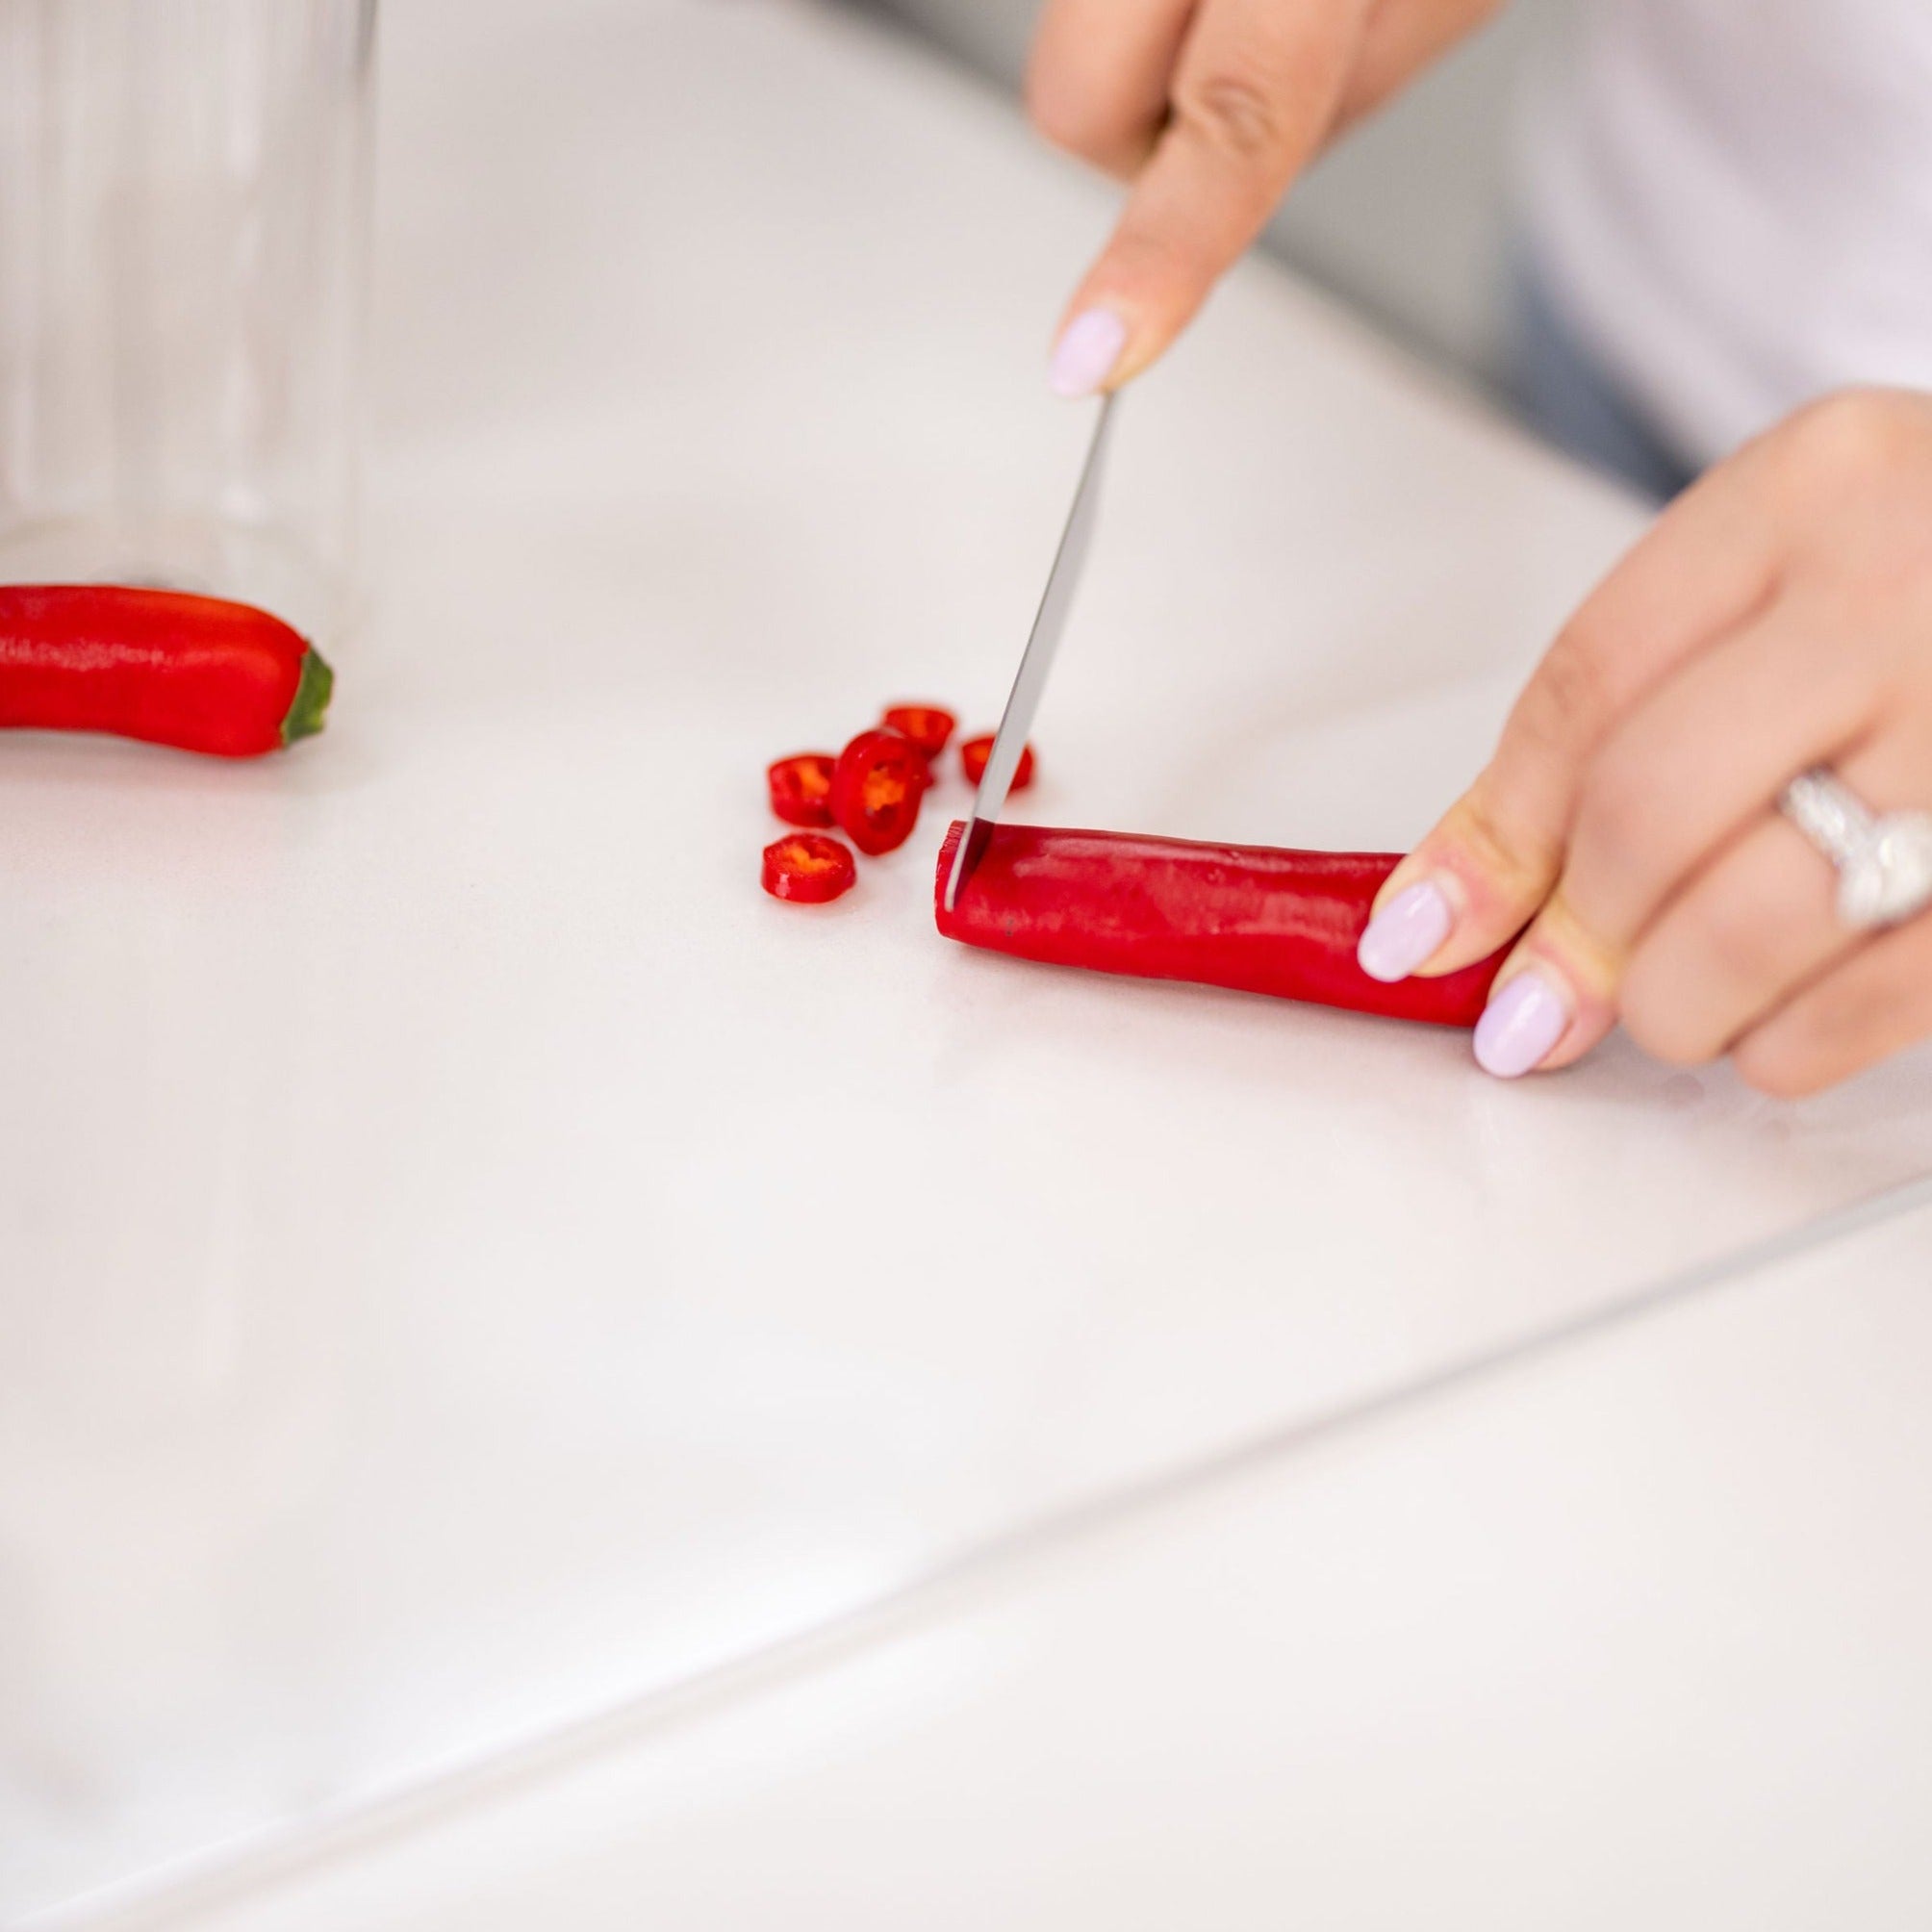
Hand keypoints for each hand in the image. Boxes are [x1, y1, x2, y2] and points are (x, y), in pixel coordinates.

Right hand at [1027, 0, 1501, 395]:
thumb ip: (1330, 102)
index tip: (1091, 361)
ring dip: (1149, 53)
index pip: (1229, 118)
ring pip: (1069, 41)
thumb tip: (1211, 195)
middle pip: (1072, 101)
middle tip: (1236, 76)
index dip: (1159, 254)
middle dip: (1137, 138)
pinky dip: (1147, 5)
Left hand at [1355, 387, 1931, 1095]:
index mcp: (1809, 492)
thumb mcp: (1767, 582)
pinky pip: (1877, 997)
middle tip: (1546, 994)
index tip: (1420, 932)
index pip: (1587, 688)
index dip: (1487, 839)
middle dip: (1577, 935)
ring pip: (1756, 922)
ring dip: (1672, 1004)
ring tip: (1670, 1004)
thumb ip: (1610, 724)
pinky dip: (1789, 1044)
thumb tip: (1445, 909)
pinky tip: (1771, 1028)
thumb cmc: (1923, 581)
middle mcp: (1906, 592)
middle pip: (1652, 806)